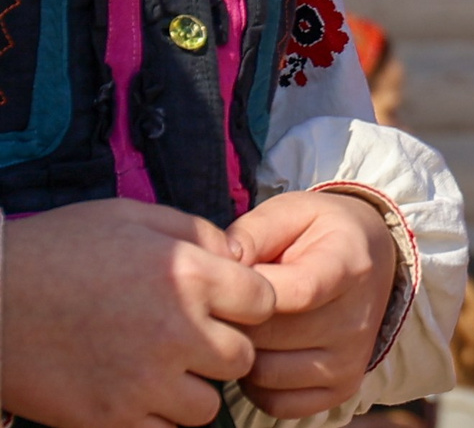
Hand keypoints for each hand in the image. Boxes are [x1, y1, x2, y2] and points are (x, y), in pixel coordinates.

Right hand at [1, 196, 273, 427]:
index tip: (223, 304)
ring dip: (192, 389)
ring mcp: (142, 383)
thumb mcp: (133, 217)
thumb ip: (197, 234)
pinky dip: (155, 419)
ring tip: (161, 370)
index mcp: (189, 277)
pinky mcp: (108, 420)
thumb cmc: (59, 249)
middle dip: (222, 348)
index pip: (264, 303)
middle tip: (189, 339)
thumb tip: (238, 261)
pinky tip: (135, 393)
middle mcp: (175, 332)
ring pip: (206, 406)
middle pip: (241, 358)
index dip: (246, 303)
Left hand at [226, 189, 401, 418]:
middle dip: (235, 319)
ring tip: (248, 326)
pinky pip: (275, 404)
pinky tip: (264, 352)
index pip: (295, 294)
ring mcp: (351, 359)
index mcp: (350, 267)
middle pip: (268, 337)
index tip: (232, 277)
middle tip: (229, 302)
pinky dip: (257, 385)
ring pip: (264, 374)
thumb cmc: (322, 233)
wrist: (373, 257)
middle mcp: (358, 320)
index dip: (249, 291)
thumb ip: (252, 233)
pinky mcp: (342, 388)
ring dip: (243, 353)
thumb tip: (217, 265)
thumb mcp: (292, 212)